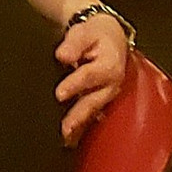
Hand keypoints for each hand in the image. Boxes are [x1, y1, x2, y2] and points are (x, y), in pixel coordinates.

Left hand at [54, 13, 128, 145]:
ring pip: (92, 112)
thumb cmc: (95, 35)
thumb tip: (64, 55)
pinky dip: (80, 129)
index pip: (90, 76)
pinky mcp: (100, 101)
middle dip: (78, 115)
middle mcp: (111, 84)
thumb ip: (74, 43)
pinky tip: (68, 140)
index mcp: (109, 65)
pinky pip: (90, 116)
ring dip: (79, 126)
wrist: (108, 37)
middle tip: (64, 128)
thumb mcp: (85, 32)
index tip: (60, 93)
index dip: (75, 85)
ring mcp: (107, 95)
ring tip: (64, 138)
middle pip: (93, 101)